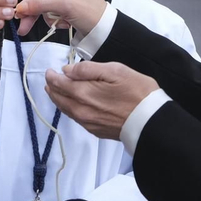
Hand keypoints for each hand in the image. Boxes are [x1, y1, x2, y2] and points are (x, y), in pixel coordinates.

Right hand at [14, 0, 103, 35]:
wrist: (106, 30)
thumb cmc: (91, 13)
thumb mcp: (65, 6)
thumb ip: (42, 5)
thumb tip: (21, 6)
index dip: (28, 0)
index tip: (20, 13)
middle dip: (34, 13)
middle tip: (24, 27)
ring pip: (45, 9)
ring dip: (50, 18)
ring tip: (62, 23)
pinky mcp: (67, 9)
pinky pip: (53, 15)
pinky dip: (56, 21)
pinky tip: (66, 24)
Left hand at [44, 61, 158, 140]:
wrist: (150, 120)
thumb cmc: (137, 92)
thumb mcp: (115, 70)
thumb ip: (88, 69)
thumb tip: (67, 70)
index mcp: (84, 93)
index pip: (60, 84)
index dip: (52, 76)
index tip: (50, 71)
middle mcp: (82, 110)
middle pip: (59, 98)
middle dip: (52, 88)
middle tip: (49, 80)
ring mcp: (88, 122)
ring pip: (66, 109)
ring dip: (58, 99)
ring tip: (55, 91)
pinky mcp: (96, 130)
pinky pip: (75, 118)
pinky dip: (69, 109)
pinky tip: (71, 105)